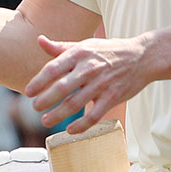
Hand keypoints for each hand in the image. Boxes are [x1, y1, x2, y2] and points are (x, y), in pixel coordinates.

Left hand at [24, 33, 149, 127]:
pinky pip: (94, 115)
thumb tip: (40, 40)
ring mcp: (102, 83)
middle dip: (45, 100)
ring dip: (58, 115)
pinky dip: (81, 125)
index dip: (38, 81)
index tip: (28, 91)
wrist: (142, 56)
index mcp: (80, 53)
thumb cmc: (109, 51)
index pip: (53, 68)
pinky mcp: (113, 97)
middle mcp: (89, 68)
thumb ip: (61, 47)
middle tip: (35, 107)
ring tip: (46, 120)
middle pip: (61, 87)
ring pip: (75, 104)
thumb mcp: (85, 45)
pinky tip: (70, 130)